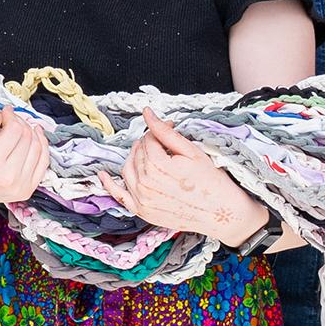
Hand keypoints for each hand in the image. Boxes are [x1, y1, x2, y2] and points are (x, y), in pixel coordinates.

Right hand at [0, 112, 50, 211]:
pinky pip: (44, 161)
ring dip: (31, 132)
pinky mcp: (28, 189)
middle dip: (20, 122)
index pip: (13, 131)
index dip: (11, 116)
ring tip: (21, 127)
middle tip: (11, 119)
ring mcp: (20, 186)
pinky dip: (42, 145)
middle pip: (27, 137)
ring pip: (38, 147)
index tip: (5, 111)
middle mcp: (8, 177)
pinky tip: (35, 135)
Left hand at [104, 110, 270, 242]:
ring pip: (127, 169)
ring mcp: (142, 199)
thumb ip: (165, 132)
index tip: (171, 129)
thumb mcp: (191, 151)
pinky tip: (103, 175)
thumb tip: (147, 112)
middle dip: (149, 143)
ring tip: (149, 153)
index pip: (147, 139)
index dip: (159, 130)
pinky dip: (109, 184)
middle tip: (165, 143)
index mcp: (157, 165)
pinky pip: (119, 195)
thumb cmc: (211, 181)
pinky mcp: (142, 211)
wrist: (221, 213)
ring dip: (135, 158)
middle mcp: (145, 183)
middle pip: (137, 153)